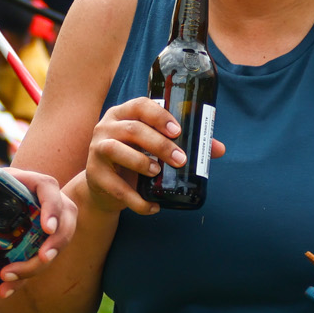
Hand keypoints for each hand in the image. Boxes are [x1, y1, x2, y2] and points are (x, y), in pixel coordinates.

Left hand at [0, 164, 78, 298]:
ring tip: (8, 280)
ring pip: (52, 243)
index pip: (47, 187)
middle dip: (57, 242)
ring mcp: (33, 222)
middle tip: (42, 260)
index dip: (53, 207)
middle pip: (62, 218)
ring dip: (38, 265)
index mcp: (19, 181)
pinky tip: (5, 289)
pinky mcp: (26, 241)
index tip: (46, 228)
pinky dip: (24, 277)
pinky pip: (34, 260)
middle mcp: (33, 200)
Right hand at [81, 96, 223, 216]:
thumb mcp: (153, 148)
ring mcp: (96, 150)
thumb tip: (219, 149)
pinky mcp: (95, 175)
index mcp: (123, 114)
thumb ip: (184, 144)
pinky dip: (136, 200)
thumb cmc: (134, 159)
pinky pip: (115, 187)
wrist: (104, 187)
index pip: (140, 105)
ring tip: (158, 172)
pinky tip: (152, 207)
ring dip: (140, 162)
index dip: (159, 116)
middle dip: (159, 144)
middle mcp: (106, 127)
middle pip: (132, 129)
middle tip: (180, 159)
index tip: (178, 130)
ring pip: (116, 150)